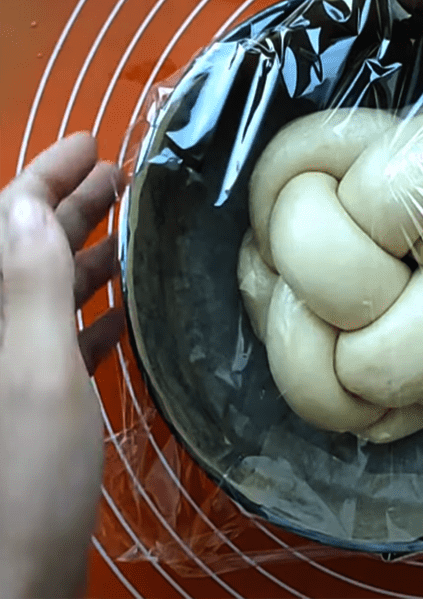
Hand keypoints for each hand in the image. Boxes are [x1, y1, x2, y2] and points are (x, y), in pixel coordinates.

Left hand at [0, 134, 124, 597]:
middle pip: (20, 249)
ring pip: (42, 291)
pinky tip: (127, 304)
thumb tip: (25, 202)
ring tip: (134, 228)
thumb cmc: (23, 478)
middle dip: (69, 206)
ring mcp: (7, 366)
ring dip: (85, 255)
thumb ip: (26, 285)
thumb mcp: (32, 374)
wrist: (13, 579)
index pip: (2, 224)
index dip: (42, 176)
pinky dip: (91, 313)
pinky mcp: (27, 400)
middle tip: (122, 174)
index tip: (91, 144)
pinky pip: (57, 338)